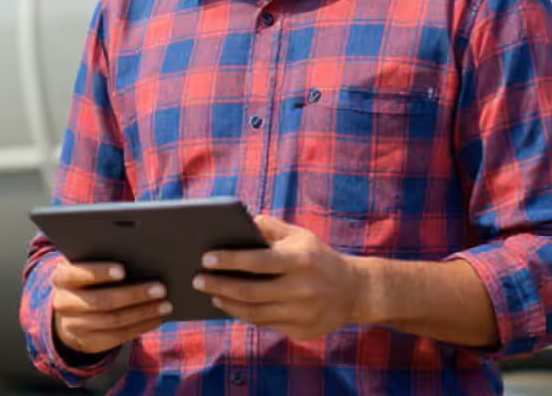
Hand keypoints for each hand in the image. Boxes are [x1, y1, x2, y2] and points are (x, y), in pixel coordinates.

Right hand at [50, 258, 171, 354]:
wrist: (70, 310)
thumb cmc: (88, 277)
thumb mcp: (87, 264)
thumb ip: (103, 257)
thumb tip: (140, 253)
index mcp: (62, 277)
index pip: (77, 274)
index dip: (99, 272)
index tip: (123, 270)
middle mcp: (63, 303)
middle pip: (101, 301)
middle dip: (134, 295)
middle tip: (160, 288)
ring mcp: (73, 326)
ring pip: (112, 321)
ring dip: (142, 313)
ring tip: (165, 304)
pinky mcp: (88, 342)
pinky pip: (117, 337)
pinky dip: (140, 326)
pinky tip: (156, 318)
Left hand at [192, 214, 363, 340]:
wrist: (355, 290)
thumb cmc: (319, 258)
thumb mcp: (301, 236)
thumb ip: (271, 228)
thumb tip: (239, 220)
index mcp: (301, 260)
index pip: (258, 261)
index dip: (229, 260)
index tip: (205, 258)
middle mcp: (302, 288)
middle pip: (251, 291)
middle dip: (219, 285)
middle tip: (196, 279)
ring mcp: (302, 314)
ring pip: (255, 312)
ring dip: (228, 303)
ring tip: (211, 293)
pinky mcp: (302, 332)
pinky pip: (265, 325)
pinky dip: (245, 315)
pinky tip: (231, 305)